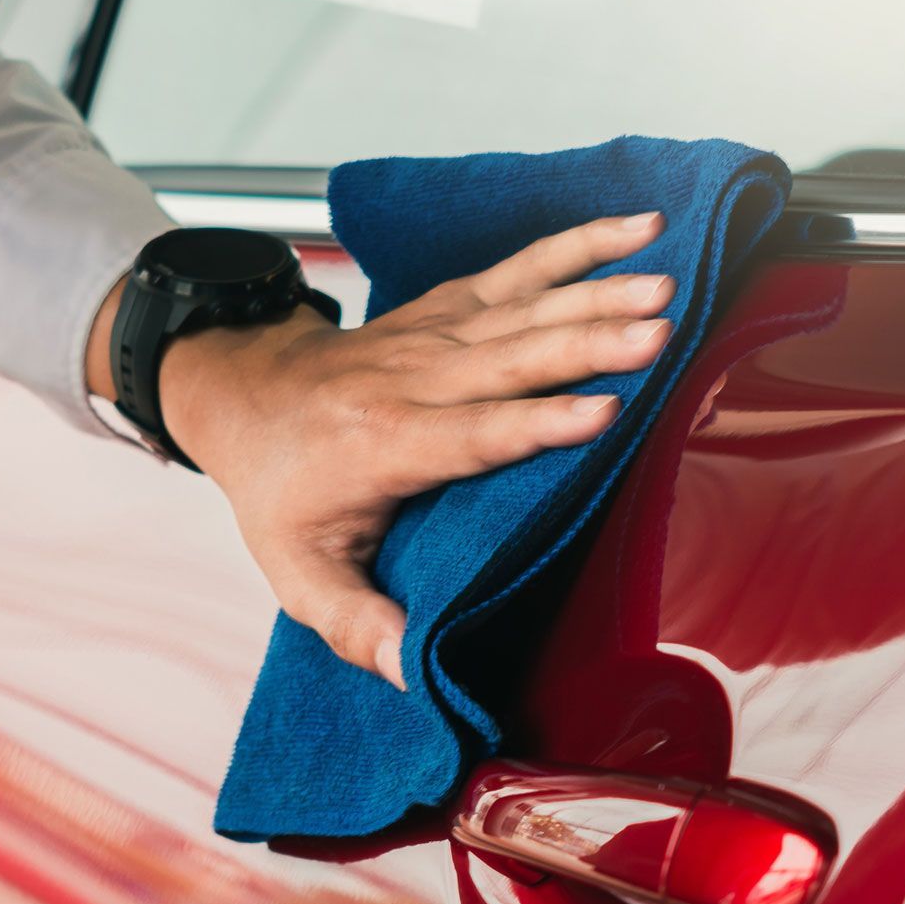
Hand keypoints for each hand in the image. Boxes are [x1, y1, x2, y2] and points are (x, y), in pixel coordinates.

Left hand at [88, 212, 673, 686]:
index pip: (470, 434)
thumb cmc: (279, 488)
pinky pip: (521, 269)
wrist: (239, 392)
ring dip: (598, 293)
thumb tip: (410, 674)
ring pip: (525, 309)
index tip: (602, 412)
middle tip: (659, 330)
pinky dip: (578, 246)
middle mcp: (413, 380)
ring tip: (664, 285)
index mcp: (384, 445)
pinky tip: (634, 229)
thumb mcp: (297, 570)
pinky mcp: (450, 307)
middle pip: (512, 359)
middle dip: (588, 344)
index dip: (535, 423)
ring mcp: (433, 334)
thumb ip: (352, 623)